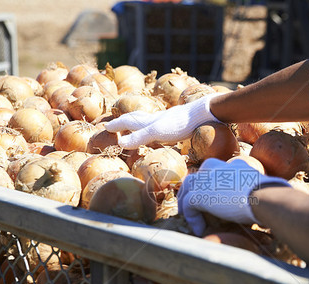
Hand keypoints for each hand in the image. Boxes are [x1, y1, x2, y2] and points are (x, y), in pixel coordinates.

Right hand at [104, 93, 222, 148]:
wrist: (203, 114)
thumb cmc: (180, 124)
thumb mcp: (157, 132)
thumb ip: (139, 137)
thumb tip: (119, 143)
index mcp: (149, 121)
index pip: (128, 122)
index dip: (116, 125)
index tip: (105, 128)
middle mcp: (156, 119)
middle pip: (136, 118)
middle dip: (125, 121)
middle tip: (116, 123)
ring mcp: (167, 120)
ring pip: (148, 120)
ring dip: (139, 123)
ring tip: (135, 125)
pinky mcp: (178, 123)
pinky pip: (161, 125)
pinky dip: (155, 126)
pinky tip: (162, 129)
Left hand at [177, 158, 290, 235]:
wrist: (264, 197)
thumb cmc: (271, 197)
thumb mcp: (262, 190)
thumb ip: (259, 192)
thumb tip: (280, 198)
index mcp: (233, 166)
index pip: (215, 170)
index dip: (211, 184)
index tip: (212, 197)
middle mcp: (218, 168)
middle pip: (197, 176)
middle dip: (193, 190)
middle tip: (193, 205)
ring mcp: (206, 180)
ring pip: (188, 188)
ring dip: (188, 204)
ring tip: (192, 218)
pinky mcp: (200, 194)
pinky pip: (188, 206)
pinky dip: (193, 219)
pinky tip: (200, 229)